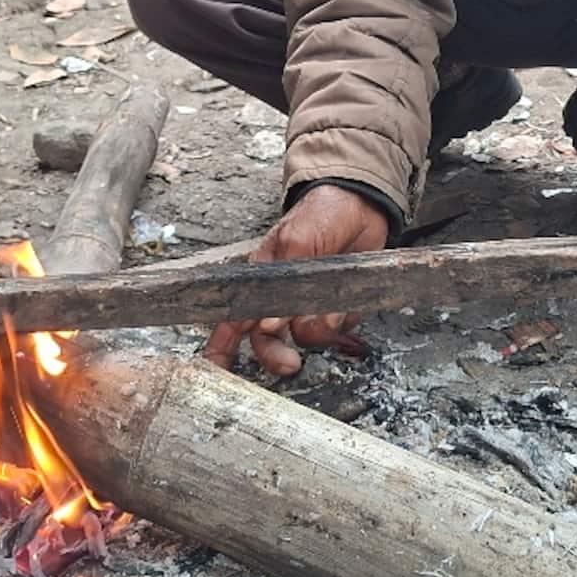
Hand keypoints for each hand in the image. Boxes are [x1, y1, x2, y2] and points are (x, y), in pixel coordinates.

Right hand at [202, 183, 389, 375]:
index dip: (222, 348)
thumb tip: (268, 325)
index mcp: (260, 280)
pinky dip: (346, 320)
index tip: (215, 372)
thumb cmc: (318, 215)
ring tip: (334, 307)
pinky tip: (349, 299)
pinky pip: (340, 329)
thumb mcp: (295, 240)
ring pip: (307, 336)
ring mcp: (311, 304)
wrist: (362, 205)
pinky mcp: (339, 308)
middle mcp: (282, 298)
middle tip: (290, 364)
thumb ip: (282, 281)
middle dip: (276, 355)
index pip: (233, 319)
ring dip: (321, 327)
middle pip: (268, 340)